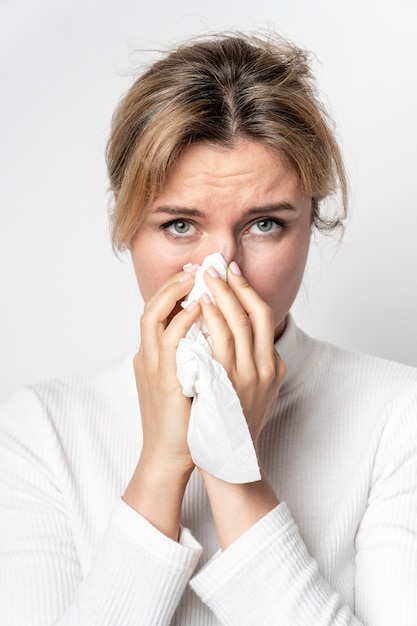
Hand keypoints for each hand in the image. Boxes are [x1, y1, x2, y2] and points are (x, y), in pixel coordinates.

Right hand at [134, 269, 200, 473]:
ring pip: (153, 316)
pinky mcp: (163, 380)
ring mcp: (152, 367)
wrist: (172, 455)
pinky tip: (199, 306)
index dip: (174, 289)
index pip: (158, 312)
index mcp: (153, 356)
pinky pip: (169, 341)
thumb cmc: (185, 420)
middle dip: (173, 283)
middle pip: (151, 306)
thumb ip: (192, 356)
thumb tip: (213, 336)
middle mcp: (148, 357)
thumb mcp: (186, 379)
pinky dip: (182, 319)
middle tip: (197, 267)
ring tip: (197, 276)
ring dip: (174, 292)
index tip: (195, 274)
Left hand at [200, 262, 286, 446]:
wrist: (229, 461)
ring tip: (205, 277)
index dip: (249, 290)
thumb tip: (242, 339)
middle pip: (254, 313)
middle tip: (218, 265)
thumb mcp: (256, 394)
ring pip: (238, 323)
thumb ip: (253, 366)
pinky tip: (198, 304)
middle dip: (235, 284)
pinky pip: (220, 342)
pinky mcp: (227, 384)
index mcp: (273, 367)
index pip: (265, 317)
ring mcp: (247, 376)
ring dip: (221, 295)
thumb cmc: (236, 427)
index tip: (233, 272)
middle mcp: (265, 368)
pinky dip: (210, 318)